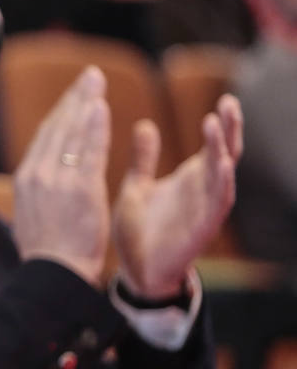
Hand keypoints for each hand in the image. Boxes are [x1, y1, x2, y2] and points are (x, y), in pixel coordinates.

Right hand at [13, 67, 110, 283]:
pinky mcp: (78, 189)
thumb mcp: (35, 215)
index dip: (62, 112)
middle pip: (57, 126)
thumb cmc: (50, 254)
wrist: (53, 276)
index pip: (45, 136)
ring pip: (71, 133)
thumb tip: (43, 179)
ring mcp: (55, 180)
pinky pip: (87, 151)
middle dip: (74, 98)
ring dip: (85, 103)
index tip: (75, 96)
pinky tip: (100, 107)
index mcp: (26, 179)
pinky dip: (94, 126)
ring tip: (97, 82)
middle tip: (89, 76)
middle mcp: (36, 174)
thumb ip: (41, 191)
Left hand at [113, 95, 242, 298]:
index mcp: (191, 178)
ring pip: (223, 175)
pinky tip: (224, 166)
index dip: (221, 124)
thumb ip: (143, 158)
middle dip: (230, 129)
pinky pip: (217, 205)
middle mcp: (203, 190)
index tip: (225, 98)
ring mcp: (205, 209)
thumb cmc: (141, 229)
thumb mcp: (137, 186)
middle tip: (229, 102)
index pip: (213, 146)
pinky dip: (222, 184)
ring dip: (222, 150)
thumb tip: (144, 125)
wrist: (136, 270)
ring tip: (217, 125)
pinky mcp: (201, 229)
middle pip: (225, 154)